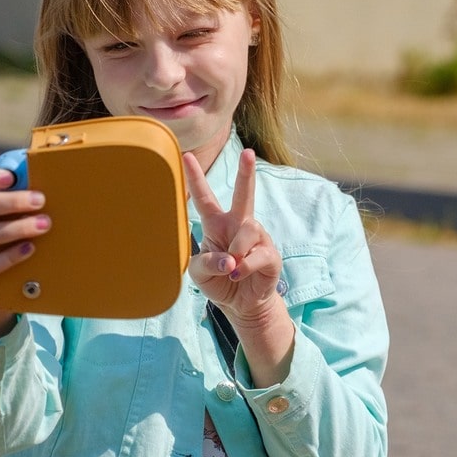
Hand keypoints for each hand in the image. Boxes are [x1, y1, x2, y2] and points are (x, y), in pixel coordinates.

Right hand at [0, 166, 50, 340]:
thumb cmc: (7, 205)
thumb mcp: (9, 189)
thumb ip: (20, 178)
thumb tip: (42, 165)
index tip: (11, 178)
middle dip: (12, 203)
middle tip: (40, 200)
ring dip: (18, 228)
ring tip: (44, 224)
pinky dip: (10, 256)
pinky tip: (30, 248)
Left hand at [183, 149, 294, 384]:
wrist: (241, 304)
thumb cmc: (219, 281)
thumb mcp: (200, 274)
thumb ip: (207, 262)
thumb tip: (230, 259)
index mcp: (217, 224)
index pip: (204, 198)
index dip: (195, 178)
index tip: (186, 156)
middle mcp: (239, 225)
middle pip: (243, 194)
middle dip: (246, 173)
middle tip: (247, 153)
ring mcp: (257, 238)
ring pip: (248, 230)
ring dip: (236, 250)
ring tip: (231, 267)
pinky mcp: (270, 255)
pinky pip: (258, 254)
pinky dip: (245, 266)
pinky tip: (239, 274)